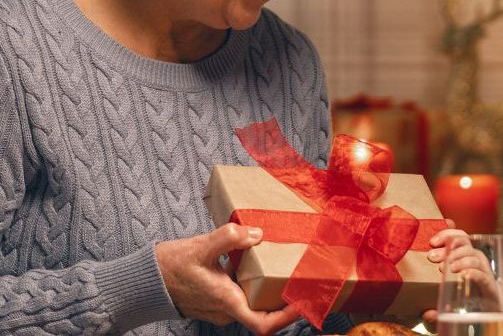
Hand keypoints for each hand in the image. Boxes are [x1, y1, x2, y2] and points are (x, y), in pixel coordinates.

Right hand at [155, 224, 299, 333]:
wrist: (141, 281)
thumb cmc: (167, 268)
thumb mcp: (199, 248)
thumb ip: (229, 238)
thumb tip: (256, 234)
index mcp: (227, 302)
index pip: (263, 324)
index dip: (287, 317)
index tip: (304, 302)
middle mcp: (226, 310)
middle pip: (263, 312)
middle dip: (283, 297)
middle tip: (302, 278)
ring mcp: (220, 307)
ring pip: (252, 302)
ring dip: (267, 287)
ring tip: (285, 266)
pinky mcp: (215, 299)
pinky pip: (240, 295)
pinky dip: (252, 282)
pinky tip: (256, 262)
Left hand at [422, 228, 501, 325]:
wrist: (498, 306)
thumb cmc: (472, 296)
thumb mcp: (452, 295)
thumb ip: (439, 303)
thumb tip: (426, 315)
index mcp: (467, 256)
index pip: (459, 237)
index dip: (447, 235)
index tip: (432, 242)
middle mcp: (476, 260)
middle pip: (465, 245)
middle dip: (448, 248)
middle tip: (433, 257)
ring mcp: (484, 272)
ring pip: (474, 257)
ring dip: (461, 259)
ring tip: (449, 268)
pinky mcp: (490, 286)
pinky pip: (483, 276)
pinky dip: (474, 273)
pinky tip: (465, 275)